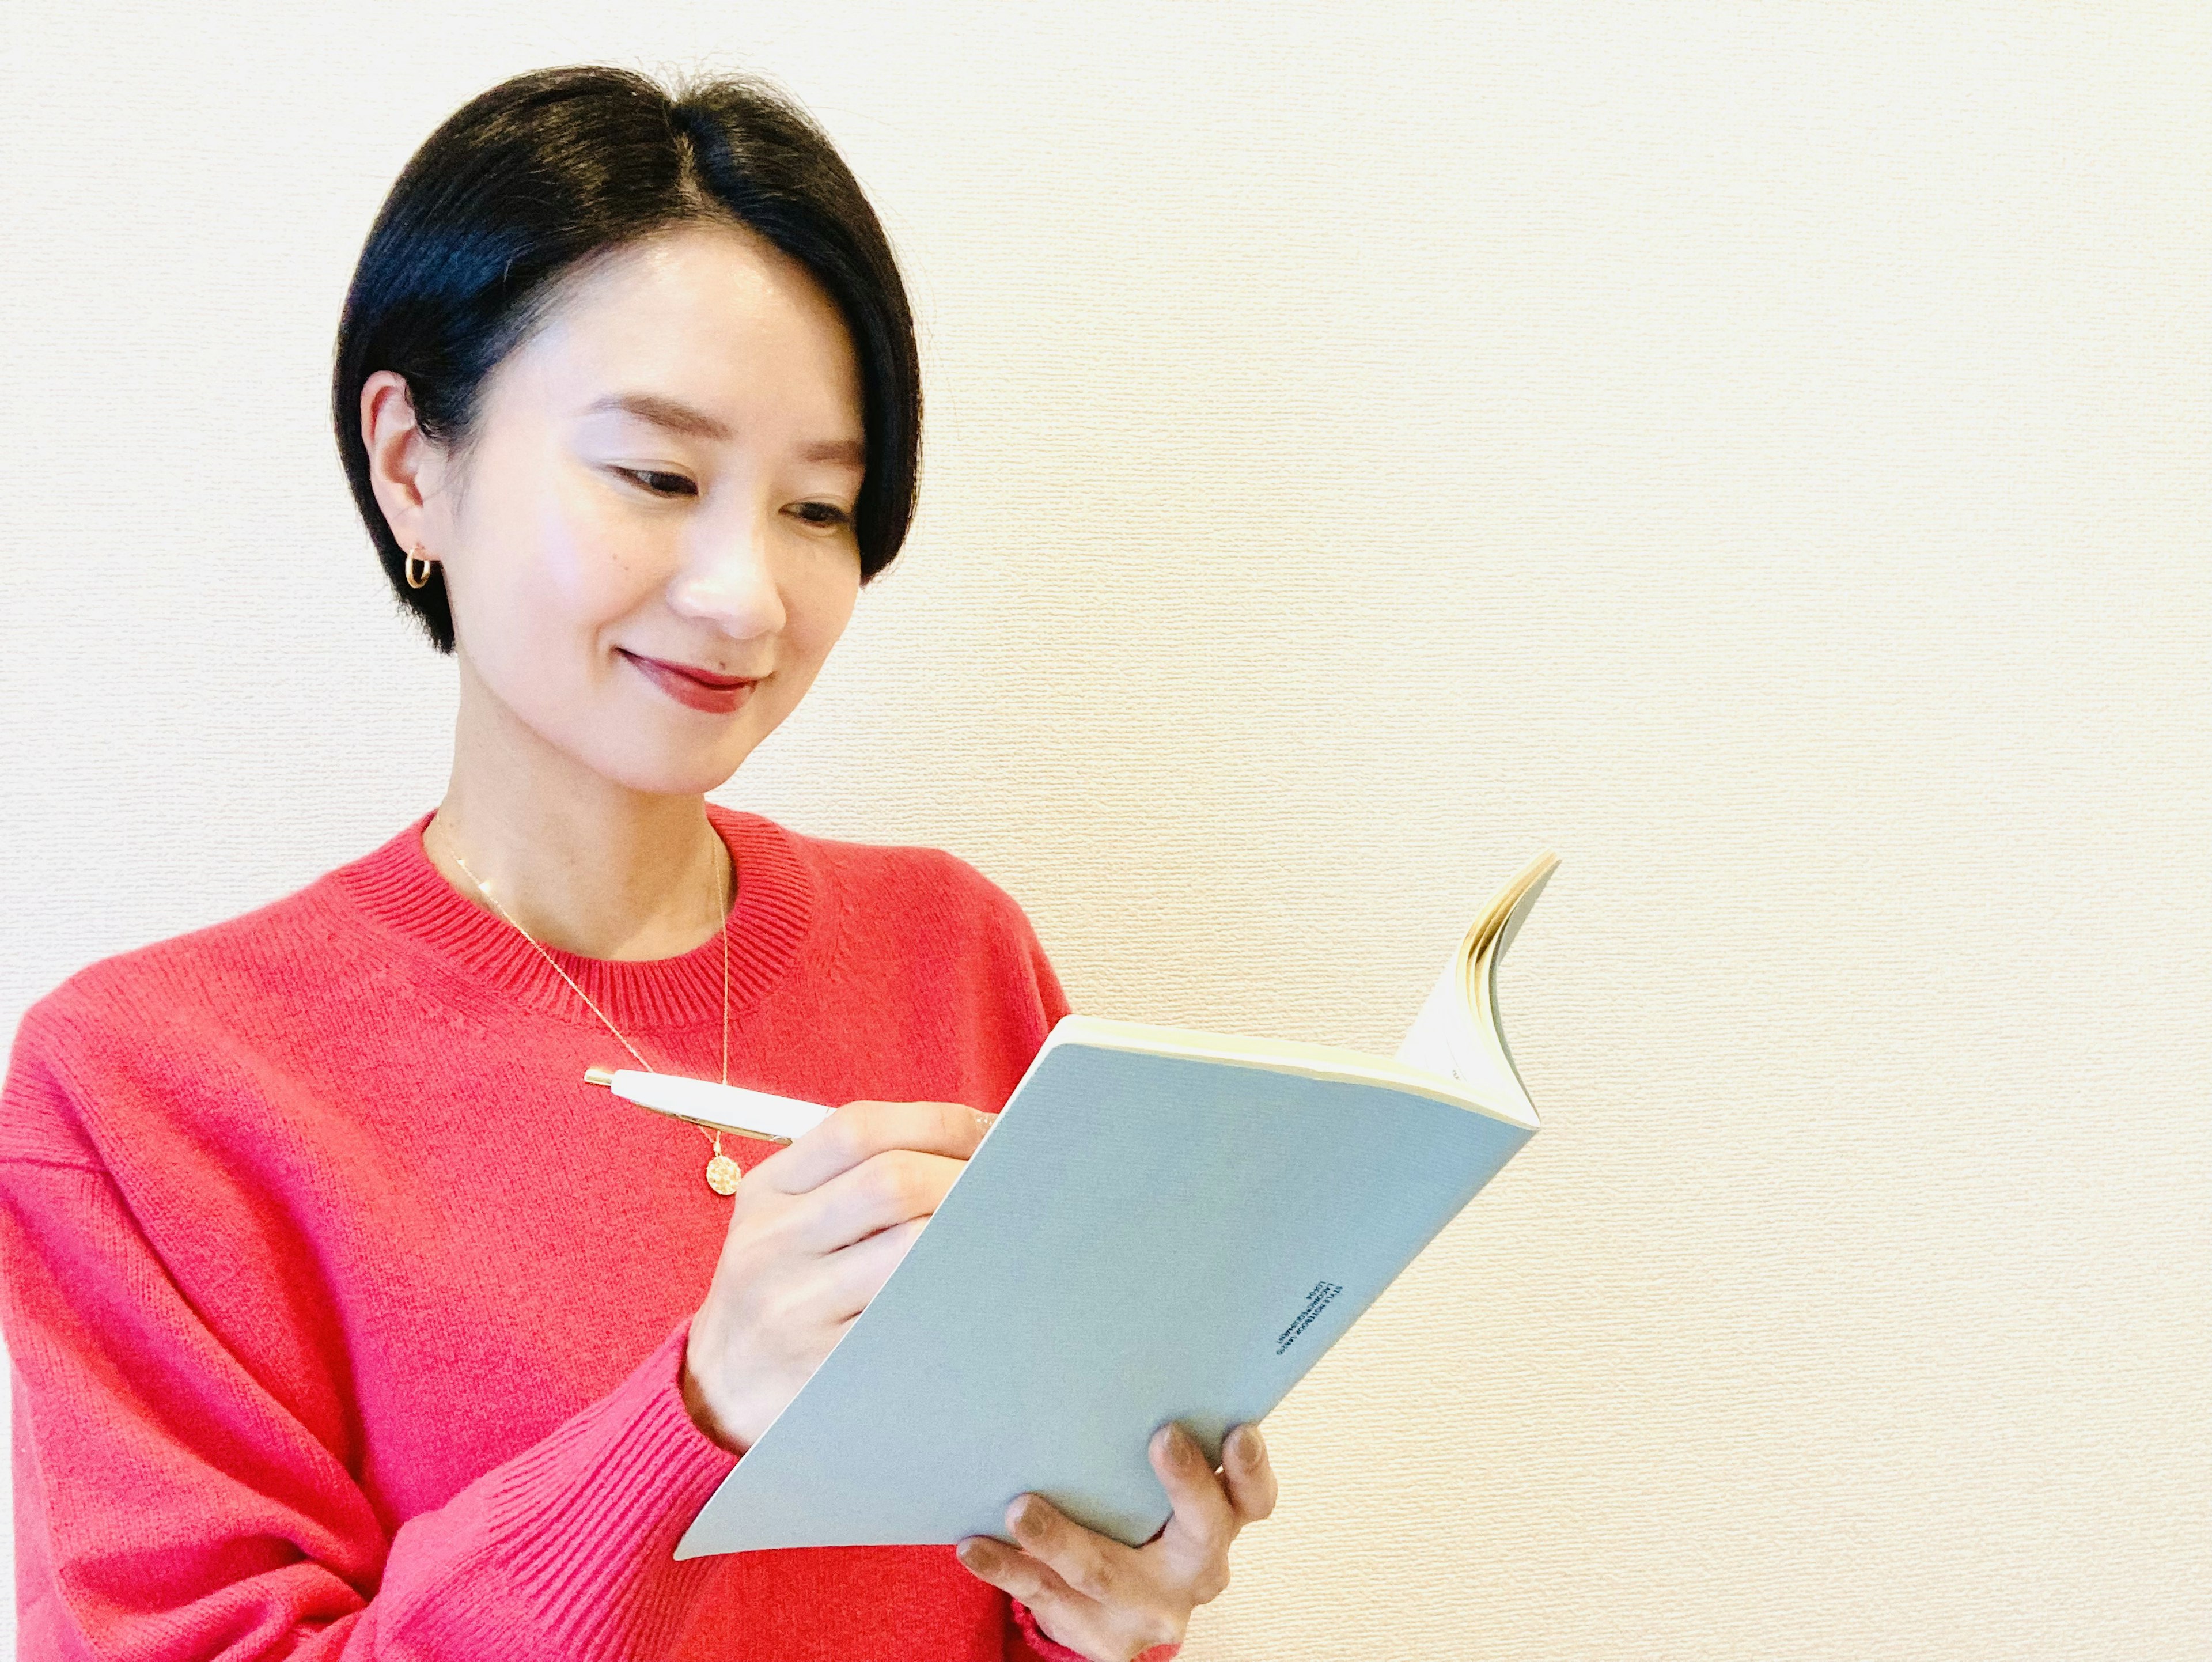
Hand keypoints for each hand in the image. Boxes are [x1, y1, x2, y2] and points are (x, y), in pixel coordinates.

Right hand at [681, 1099, 992, 1452]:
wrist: (712, 1395)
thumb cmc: (775, 1290)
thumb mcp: (781, 1219)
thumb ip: (851, 1174)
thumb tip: (972, 1142)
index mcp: (766, 1193)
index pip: (857, 1129)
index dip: (938, 1122)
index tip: (992, 1129)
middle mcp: (772, 1244)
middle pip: (891, 1183)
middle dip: (966, 1175)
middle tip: (1013, 1185)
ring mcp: (796, 1310)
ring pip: (909, 1252)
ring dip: (974, 1235)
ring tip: (1008, 1232)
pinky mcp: (825, 1370)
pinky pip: (910, 1323)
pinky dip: (955, 1299)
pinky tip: (983, 1291)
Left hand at [956, 1420, 1277, 1661]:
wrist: (1119, 1616)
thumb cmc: (1143, 1528)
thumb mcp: (1167, 1501)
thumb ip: (1165, 1451)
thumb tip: (1119, 1359)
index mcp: (1218, 1527)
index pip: (1252, 1500)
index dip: (1251, 1469)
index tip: (1237, 1430)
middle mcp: (1193, 1571)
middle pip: (1200, 1533)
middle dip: (1185, 1487)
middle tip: (1163, 1437)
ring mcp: (1144, 1609)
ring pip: (1103, 1571)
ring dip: (1062, 1538)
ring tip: (1022, 1508)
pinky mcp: (1095, 1633)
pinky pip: (1046, 1596)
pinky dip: (1007, 1568)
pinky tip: (975, 1546)